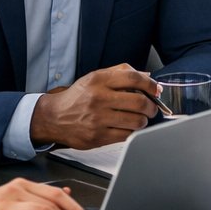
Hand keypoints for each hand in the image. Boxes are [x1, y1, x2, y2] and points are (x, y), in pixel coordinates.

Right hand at [30, 64, 159, 149]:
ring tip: (140, 118)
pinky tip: (129, 127)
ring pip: (136, 121)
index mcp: (99, 80)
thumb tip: (147, 76)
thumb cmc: (77, 97)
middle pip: (139, 102)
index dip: (151, 84)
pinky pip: (126, 135)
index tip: (156, 90)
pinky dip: (133, 132)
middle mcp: (99, 98)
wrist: (54, 117)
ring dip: (144, 120)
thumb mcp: (94, 78)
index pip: (134, 78)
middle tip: (151, 108)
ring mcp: (98, 119)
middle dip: (152, 106)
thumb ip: (120, 73)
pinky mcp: (98, 136)